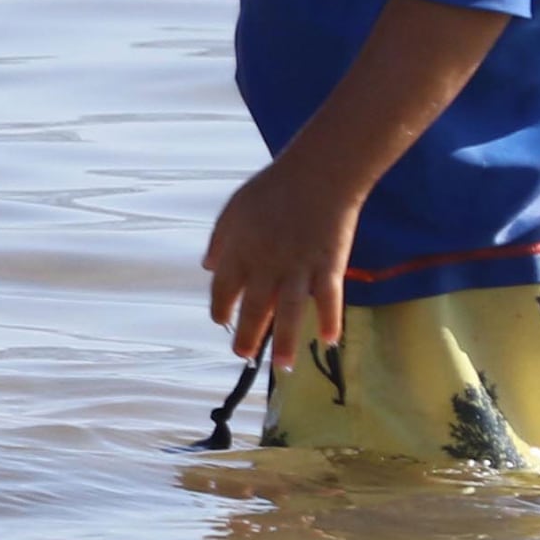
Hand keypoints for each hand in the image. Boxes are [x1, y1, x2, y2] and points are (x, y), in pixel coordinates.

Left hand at [203, 149, 360, 380]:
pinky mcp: (329, 265)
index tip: (222, 322)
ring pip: (290, 311)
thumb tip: (209, 267)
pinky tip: (328, 340)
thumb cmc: (274, 188)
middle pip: (255, 307)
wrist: (319, 172)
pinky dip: (330, 319)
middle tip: (242, 356)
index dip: (221, 308)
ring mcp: (300, 267)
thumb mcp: (235, 208)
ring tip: (282, 367)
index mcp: (241, 250)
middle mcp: (267, 264)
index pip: (224, 289)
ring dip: (284, 341)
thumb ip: (220, 240)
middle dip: (248, 335)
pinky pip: (330, 298)